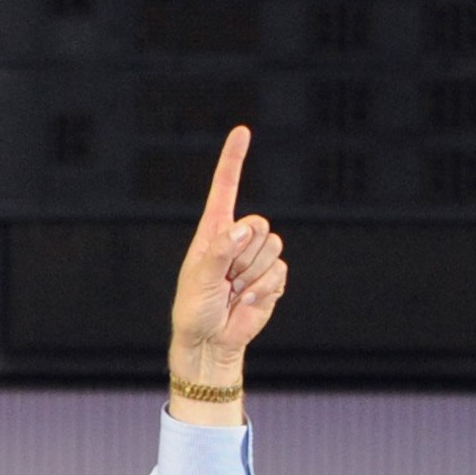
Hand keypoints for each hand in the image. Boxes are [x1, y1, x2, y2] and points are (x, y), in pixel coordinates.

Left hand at [168, 128, 287, 421]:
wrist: (210, 343)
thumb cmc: (194, 310)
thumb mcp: (200, 279)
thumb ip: (220, 251)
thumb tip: (244, 228)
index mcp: (213, 232)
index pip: (225, 188)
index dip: (234, 159)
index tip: (242, 131)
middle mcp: (236, 240)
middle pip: (260, 224)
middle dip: (245, 254)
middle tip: (226, 279)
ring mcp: (256, 258)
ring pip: (274, 248)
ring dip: (253, 275)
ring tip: (234, 291)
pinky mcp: (272, 278)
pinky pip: (280, 272)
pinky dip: (264, 290)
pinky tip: (246, 302)